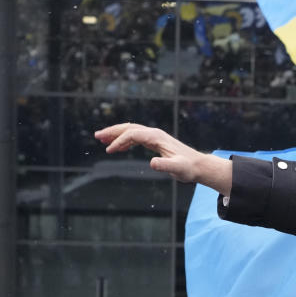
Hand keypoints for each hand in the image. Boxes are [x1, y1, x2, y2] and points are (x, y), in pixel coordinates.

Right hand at [95, 123, 231, 194]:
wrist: (199, 166)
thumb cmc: (189, 168)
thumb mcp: (178, 169)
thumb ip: (165, 166)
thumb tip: (152, 163)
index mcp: (157, 137)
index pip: (133, 134)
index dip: (120, 141)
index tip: (109, 151)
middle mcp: (155, 134)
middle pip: (129, 128)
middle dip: (112, 131)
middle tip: (97, 136)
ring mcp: (155, 137)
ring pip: (131, 131)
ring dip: (116, 134)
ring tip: (101, 139)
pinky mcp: (156, 142)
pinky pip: (136, 137)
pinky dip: (125, 140)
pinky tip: (118, 147)